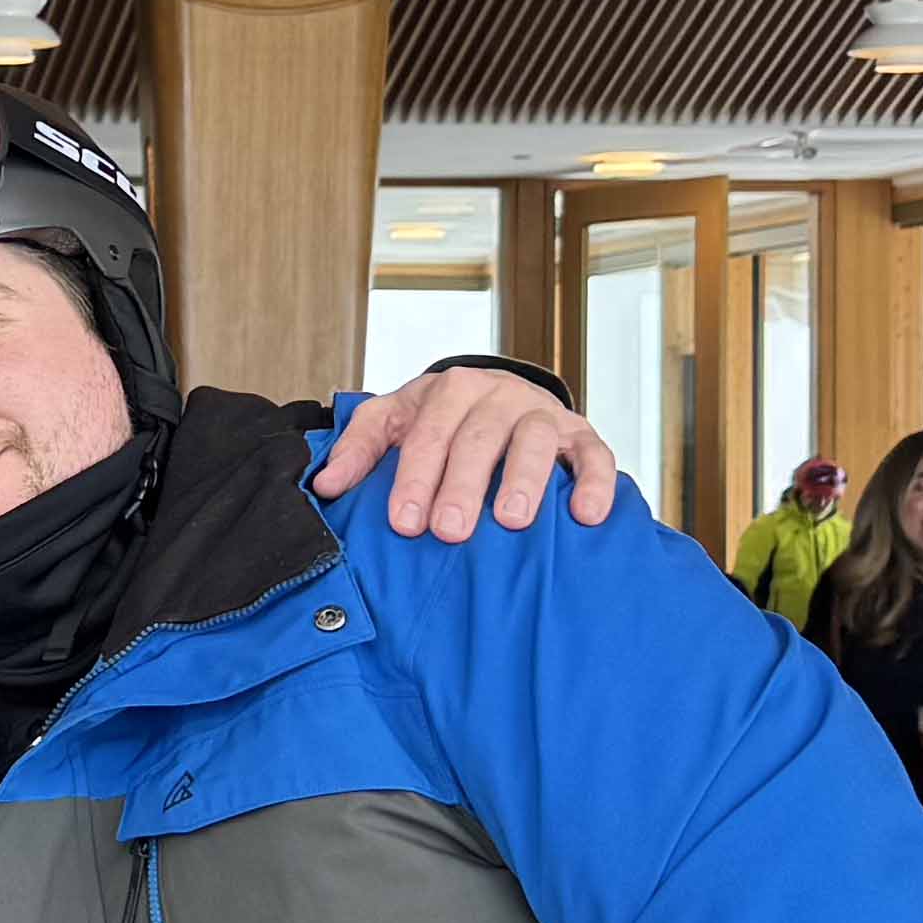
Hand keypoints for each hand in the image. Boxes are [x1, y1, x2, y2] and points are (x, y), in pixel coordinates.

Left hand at [311, 364, 623, 537]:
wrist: (498, 394)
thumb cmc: (440, 418)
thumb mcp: (394, 420)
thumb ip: (360, 448)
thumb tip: (326, 485)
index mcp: (449, 391)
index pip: (428, 434)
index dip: (415, 478)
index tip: (403, 522)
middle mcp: (498, 396)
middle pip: (478, 439)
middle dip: (462, 486)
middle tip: (449, 531)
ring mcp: (542, 414)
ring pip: (535, 441)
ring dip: (525, 480)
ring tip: (512, 521)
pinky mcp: (581, 436)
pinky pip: (596, 456)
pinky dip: (595, 483)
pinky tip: (585, 516)